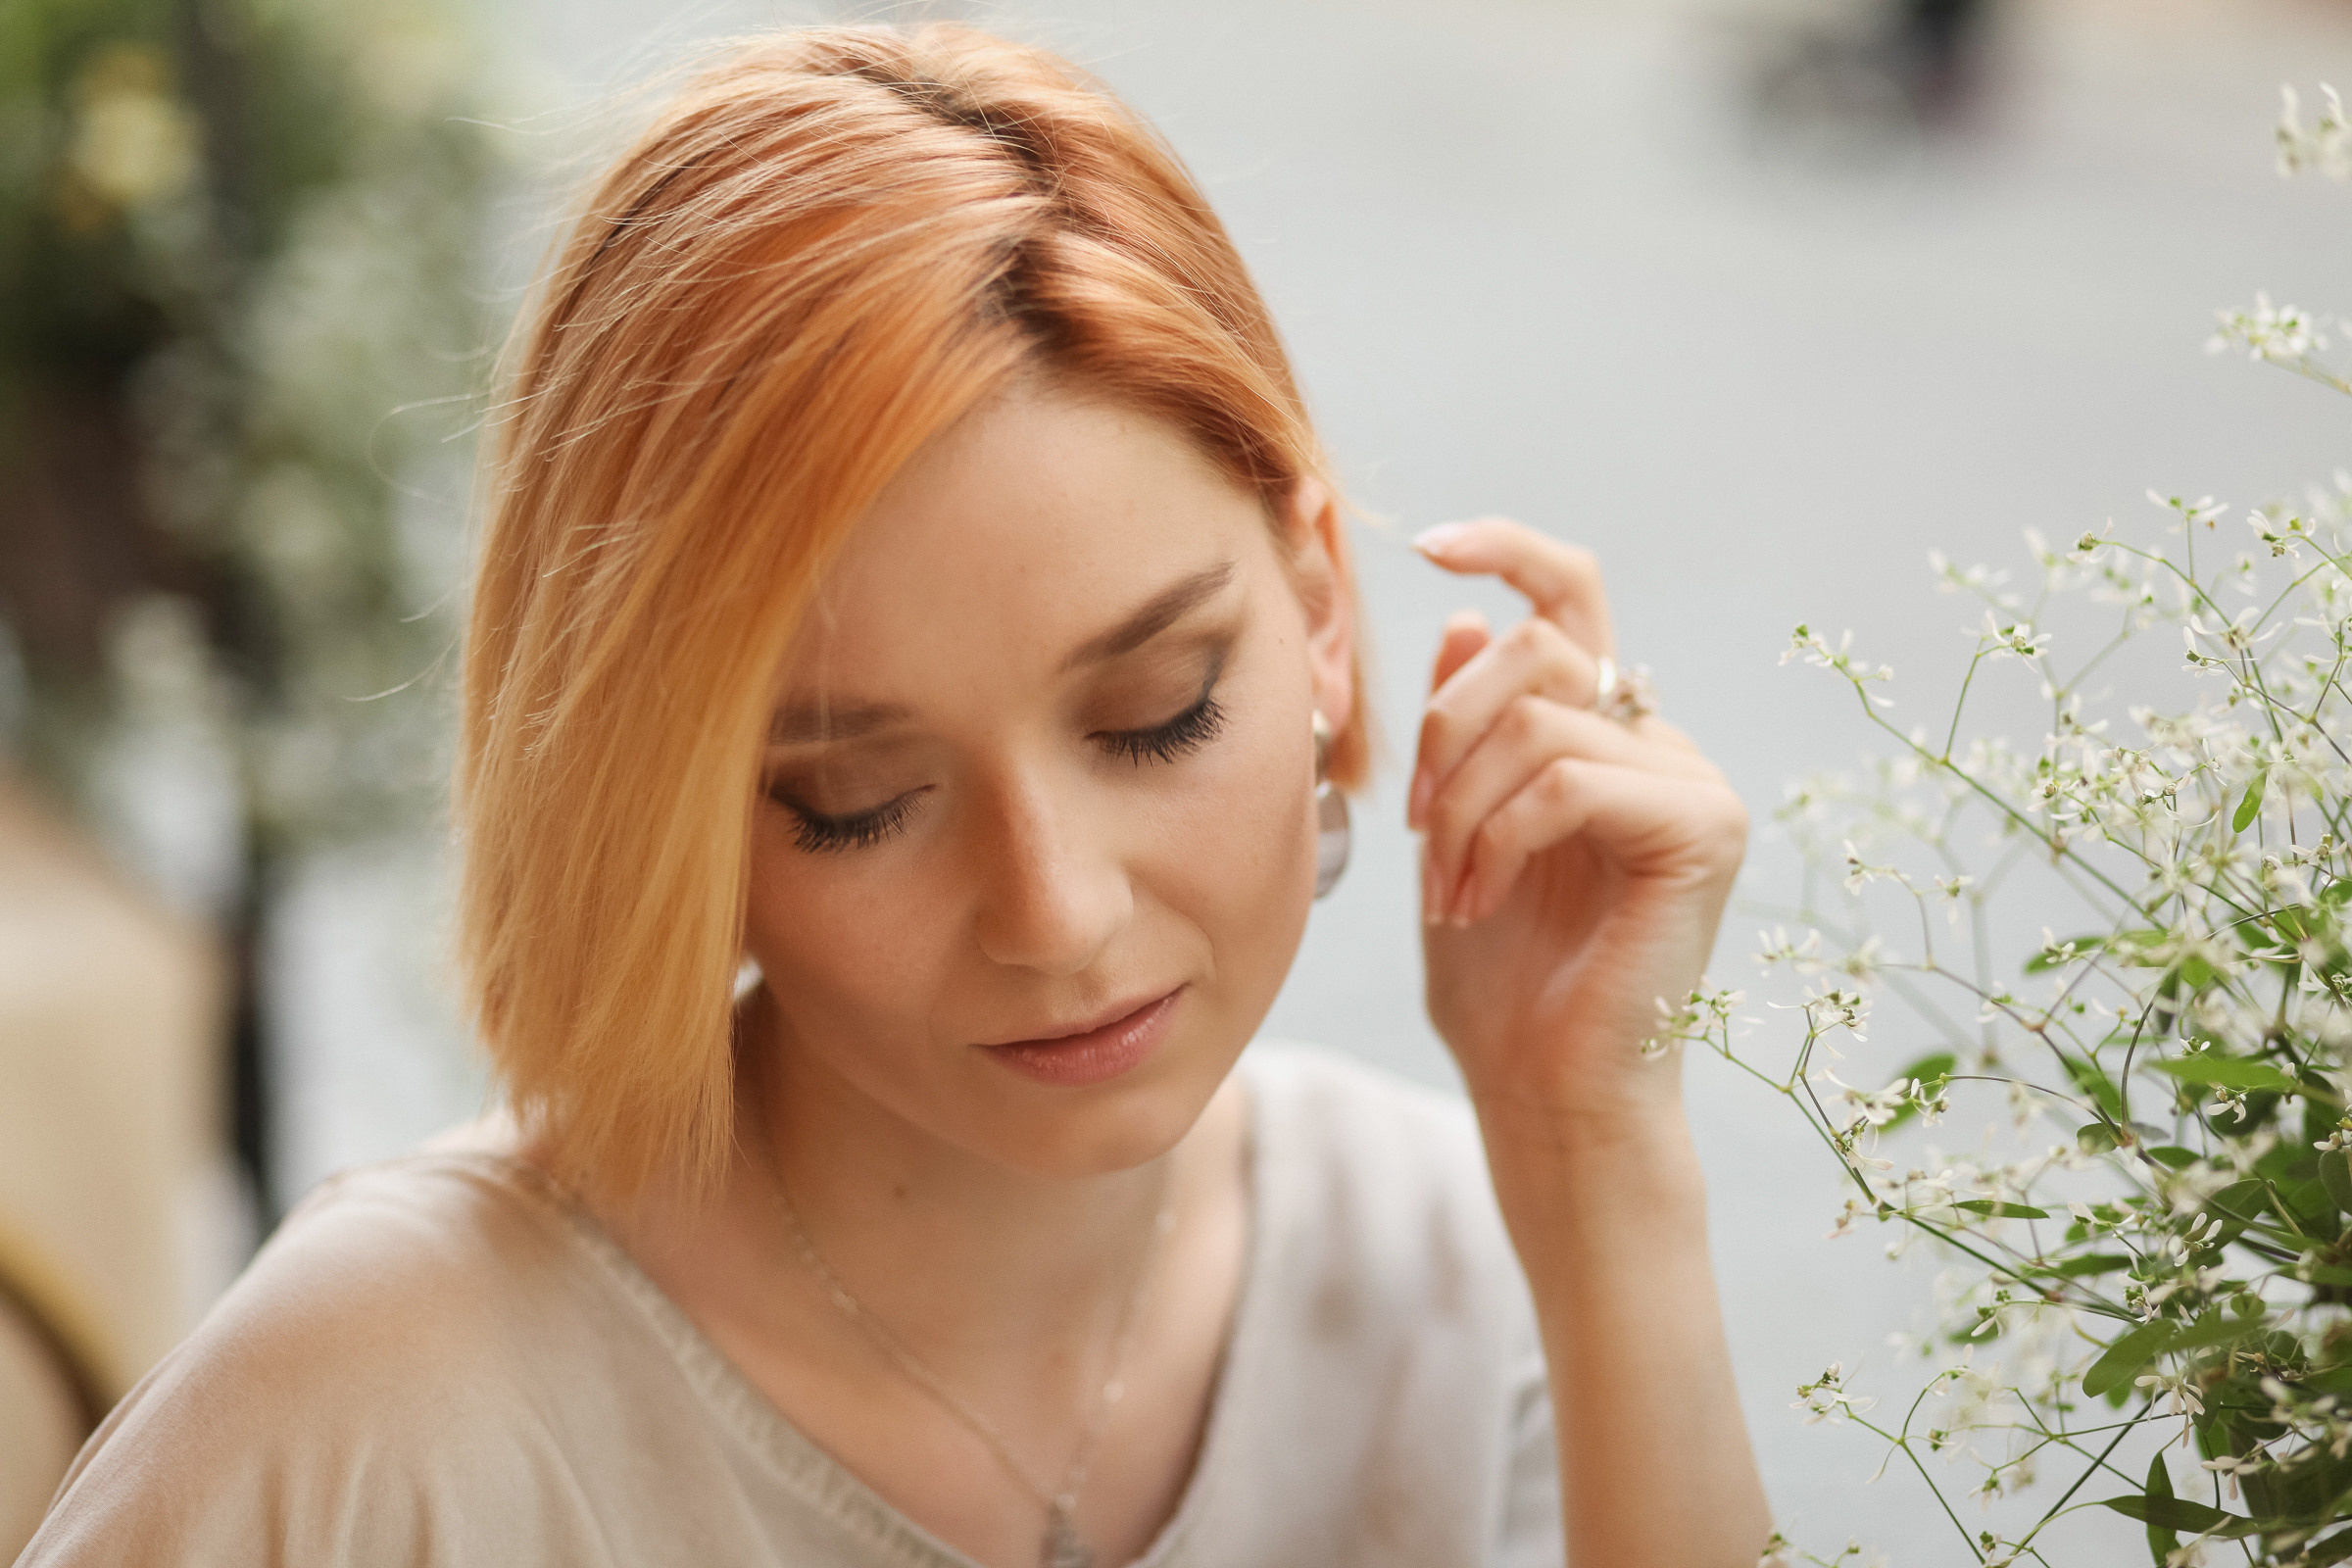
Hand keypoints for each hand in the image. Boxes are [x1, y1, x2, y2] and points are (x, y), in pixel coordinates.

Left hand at [1408, 518, 1747, 1130]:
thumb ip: (1466, 732)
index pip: (1572, 596)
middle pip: (1537, 647)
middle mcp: (1661, 746)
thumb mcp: (1454, 835)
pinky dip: (1499, 837)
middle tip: (1418, 829)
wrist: (1545, 1095)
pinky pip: (1570, 778)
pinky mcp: (1703, 829)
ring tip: (1450, 888)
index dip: (1506, 548)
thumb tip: (1468, 617)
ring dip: (1462, 805)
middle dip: (1445, 729)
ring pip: (1540, 718)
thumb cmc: (1499, 984)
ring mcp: (1692, 784)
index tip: (1426, 546)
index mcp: (1605, 736)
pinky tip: (1477, 902)